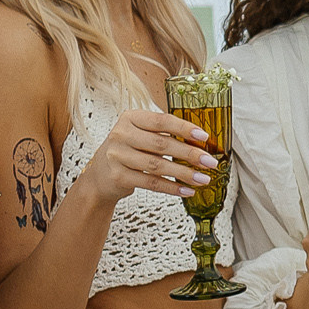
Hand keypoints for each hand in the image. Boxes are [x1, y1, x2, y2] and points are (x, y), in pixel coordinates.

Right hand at [83, 106, 211, 206]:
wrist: (99, 176)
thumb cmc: (127, 151)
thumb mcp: (139, 134)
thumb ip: (163, 134)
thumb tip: (199, 142)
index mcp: (130, 118)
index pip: (161, 121)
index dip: (184, 128)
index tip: (204, 136)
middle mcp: (121, 134)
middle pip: (162, 144)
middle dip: (190, 154)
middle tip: (210, 162)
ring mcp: (117, 156)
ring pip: (157, 166)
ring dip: (184, 173)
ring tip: (203, 179)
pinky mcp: (118, 177)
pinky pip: (150, 183)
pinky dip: (171, 188)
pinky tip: (187, 190)